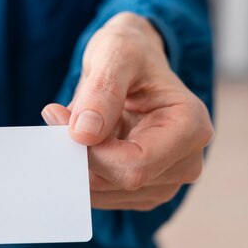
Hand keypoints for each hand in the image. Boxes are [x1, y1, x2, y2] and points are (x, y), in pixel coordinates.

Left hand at [42, 12, 212, 210]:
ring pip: (107, 192)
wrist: (133, 63)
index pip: (134, 165)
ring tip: (76, 123)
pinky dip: (83, 171)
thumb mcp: (115, 54)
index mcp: (190, 126)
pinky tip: (83, 142)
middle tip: (57, 118)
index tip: (58, 117)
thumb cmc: (129, 53)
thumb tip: (84, 133)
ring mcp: (167, 180)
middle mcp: (187, 160)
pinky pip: (104, 194)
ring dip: (79, 163)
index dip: (90, 151)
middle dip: (80, 155)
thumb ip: (102, 90)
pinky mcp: (146, 189)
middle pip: (119, 182)